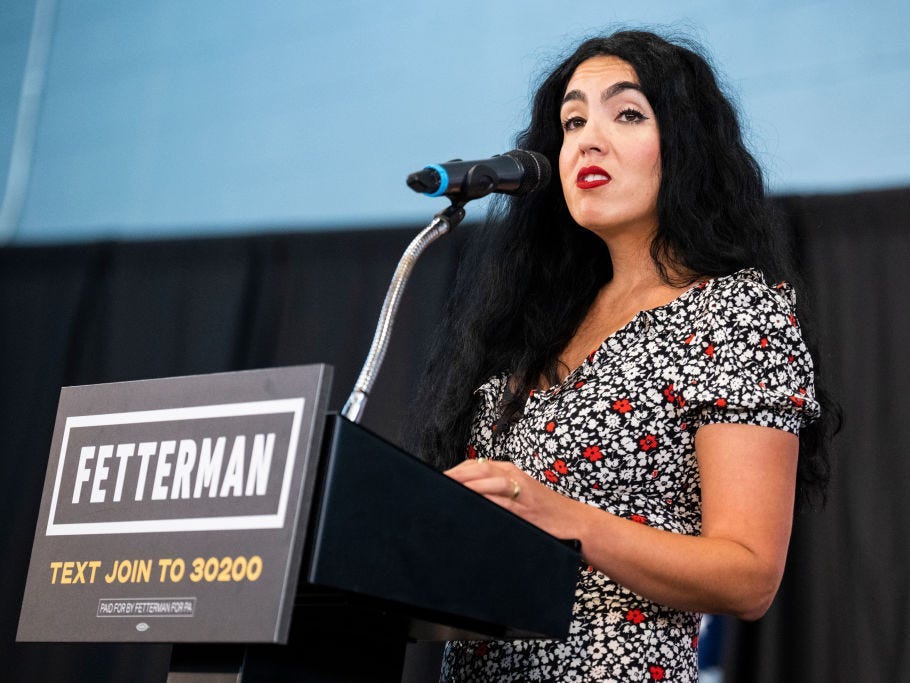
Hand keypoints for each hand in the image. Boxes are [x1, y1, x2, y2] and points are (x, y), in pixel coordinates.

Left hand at [444, 458, 580, 537]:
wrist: (577, 524)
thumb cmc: (545, 512)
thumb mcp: (519, 494)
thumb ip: (495, 492)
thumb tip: (465, 497)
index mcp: (511, 471)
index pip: (476, 465)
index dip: (455, 471)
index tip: (436, 479)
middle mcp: (515, 477)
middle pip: (480, 469)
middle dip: (456, 476)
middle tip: (434, 485)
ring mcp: (522, 493)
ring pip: (490, 481)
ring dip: (467, 485)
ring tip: (447, 492)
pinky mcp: (527, 511)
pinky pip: (503, 504)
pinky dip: (487, 503)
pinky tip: (472, 507)